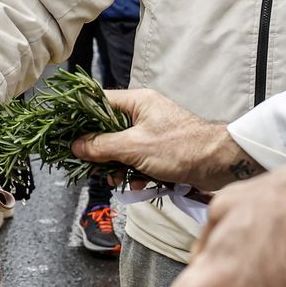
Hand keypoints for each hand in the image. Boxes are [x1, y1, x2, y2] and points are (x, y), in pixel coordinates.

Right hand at [71, 89, 264, 190]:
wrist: (219, 164)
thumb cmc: (181, 148)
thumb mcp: (134, 147)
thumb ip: (103, 145)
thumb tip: (77, 145)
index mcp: (138, 102)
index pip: (99, 102)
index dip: (80, 117)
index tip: (66, 132)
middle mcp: (145, 113)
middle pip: (108, 129)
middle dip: (101, 151)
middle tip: (93, 165)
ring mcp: (153, 132)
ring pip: (122, 148)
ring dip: (118, 166)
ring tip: (117, 179)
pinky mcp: (162, 150)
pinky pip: (139, 160)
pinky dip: (136, 173)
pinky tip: (140, 184)